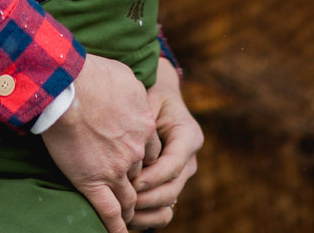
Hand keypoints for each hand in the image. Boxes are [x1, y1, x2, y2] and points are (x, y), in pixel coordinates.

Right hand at [42, 52, 157, 232]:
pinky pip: (110, 212)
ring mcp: (116, 169)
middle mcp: (135, 150)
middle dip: (138, 186)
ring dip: (128, 208)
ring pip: (129, 197)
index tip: (138, 166)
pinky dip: (116, 227)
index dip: (144, 161)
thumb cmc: (93, 73)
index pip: (152, 153)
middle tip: (133, 193)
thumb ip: (136, 93)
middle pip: (141, 176)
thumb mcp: (126, 76)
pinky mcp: (94, 182)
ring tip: (127, 217)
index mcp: (144, 126)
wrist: (67, 86)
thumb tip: (134, 94)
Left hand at [129, 57, 203, 227]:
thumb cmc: (151, 95)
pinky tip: (128, 218)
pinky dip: (147, 216)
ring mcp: (182, 174)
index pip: (173, 163)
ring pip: (168, 201)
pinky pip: (164, 207)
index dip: (154, 176)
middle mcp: (189, 159)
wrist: (160, 99)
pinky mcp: (172, 183)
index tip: (132, 182)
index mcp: (188, 136)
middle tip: (124, 200)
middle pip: (172, 187)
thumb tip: (131, 144)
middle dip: (147, 197)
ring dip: (146, 210)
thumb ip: (144, 119)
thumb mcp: (149, 99)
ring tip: (124, 213)